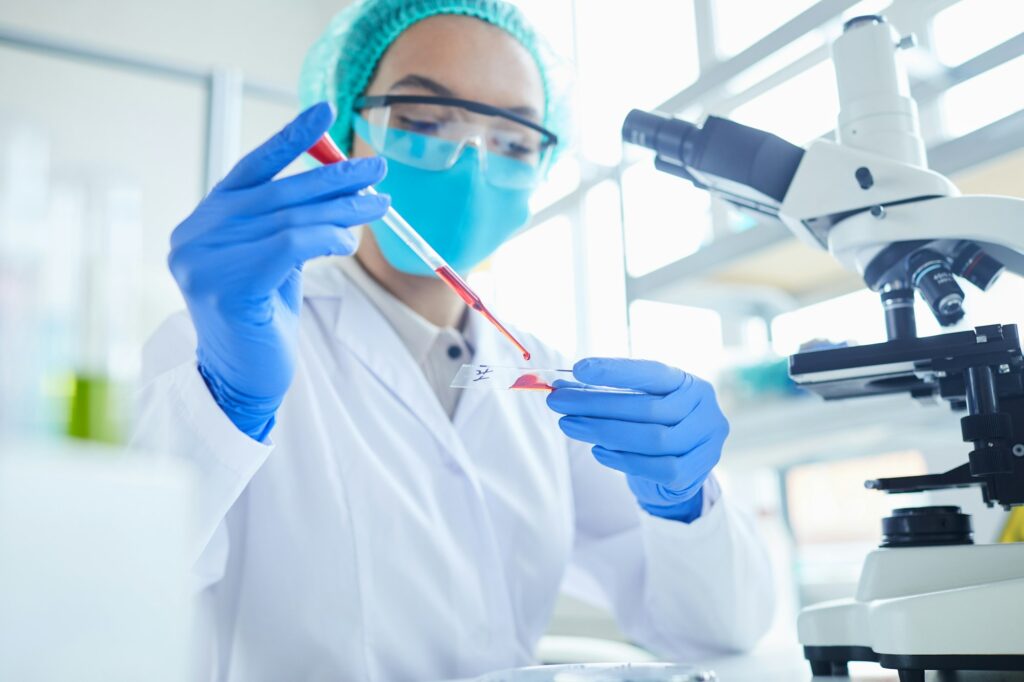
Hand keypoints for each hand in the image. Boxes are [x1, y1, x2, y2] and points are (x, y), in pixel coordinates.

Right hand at [168, 103, 389, 439]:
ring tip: (379, 206)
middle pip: (278, 192)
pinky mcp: (225, 286)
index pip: (251, 169)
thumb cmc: (263, 316)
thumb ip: (290, 220)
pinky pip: (290, 245)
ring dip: (343, 209)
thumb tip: (343, 179)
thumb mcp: (274, 257)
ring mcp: (203, 260)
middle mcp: (195, 234)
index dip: (290, 138)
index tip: (326, 110)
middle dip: (334, 178)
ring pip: (290, 218)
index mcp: (204, 220)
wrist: (243, 377)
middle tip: (377, 169)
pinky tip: (348, 240)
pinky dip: (326, 237)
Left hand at [547, 358, 728, 521]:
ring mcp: (706, 439)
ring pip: (652, 438)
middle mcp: (703, 406)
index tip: (578, 369)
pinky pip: (659, 467)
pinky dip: (625, 460)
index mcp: (686, 381)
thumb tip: (562, 388)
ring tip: (569, 425)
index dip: (615, 371)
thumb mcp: (635, 403)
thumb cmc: (652, 426)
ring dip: (604, 432)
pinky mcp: (698, 470)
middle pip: (646, 407)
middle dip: (596, 404)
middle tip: (557, 402)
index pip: (651, 372)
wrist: (679, 468)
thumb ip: (606, 393)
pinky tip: (598, 452)